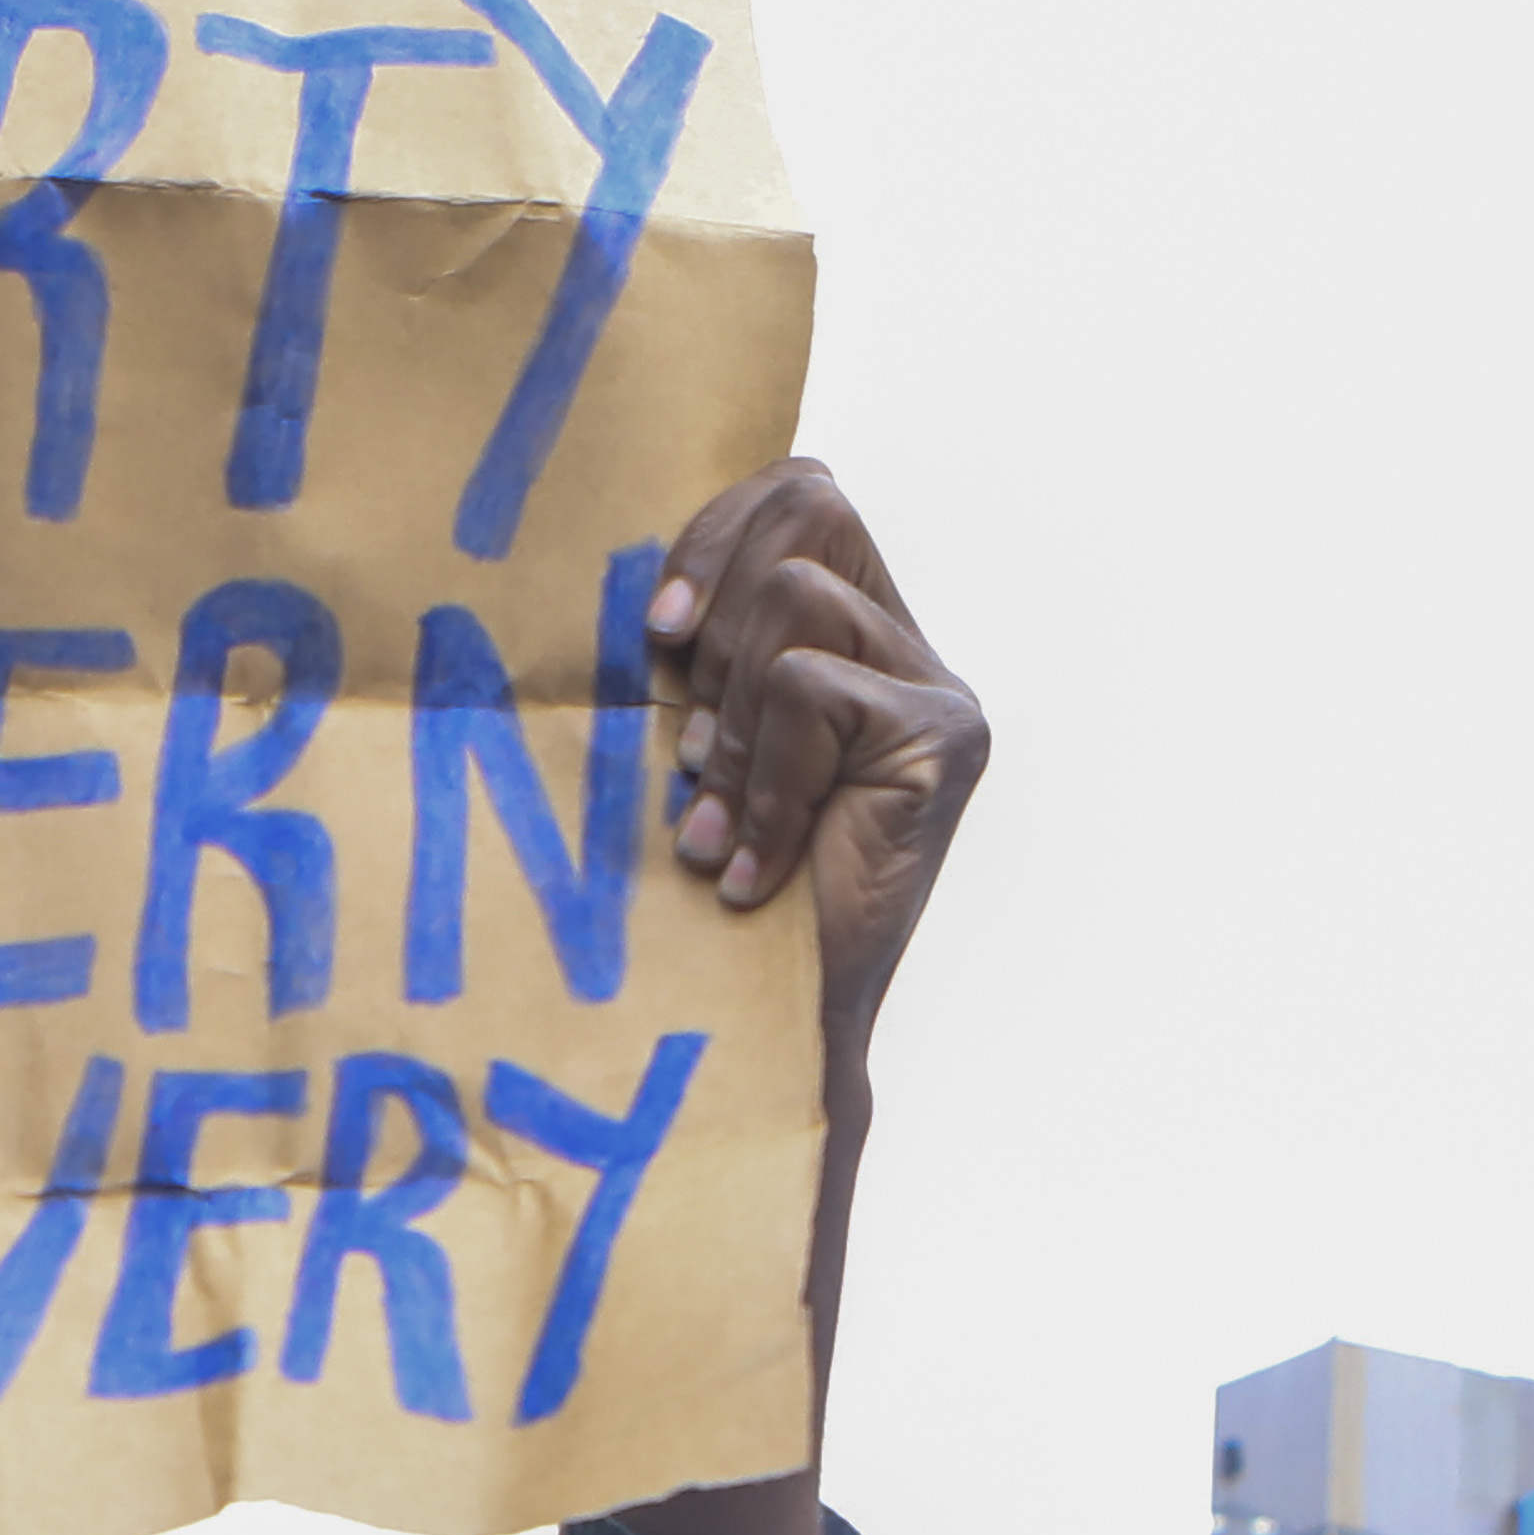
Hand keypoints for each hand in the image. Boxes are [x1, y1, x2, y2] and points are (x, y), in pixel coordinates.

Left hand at [617, 463, 980, 1534]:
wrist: (753, 1046)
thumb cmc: (684, 908)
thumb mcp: (664, 758)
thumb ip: (671, 664)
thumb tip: (584, 578)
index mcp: (844, 633)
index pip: (796, 487)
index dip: (711, 531)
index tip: (644, 636)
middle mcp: (908, 650)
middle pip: (809, 497)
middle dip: (717, 605)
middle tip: (687, 737)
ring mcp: (939, 695)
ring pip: (795, 605)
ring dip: (727, 718)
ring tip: (714, 816)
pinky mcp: (949, 741)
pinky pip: (812, 694)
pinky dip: (759, 782)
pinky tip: (744, 869)